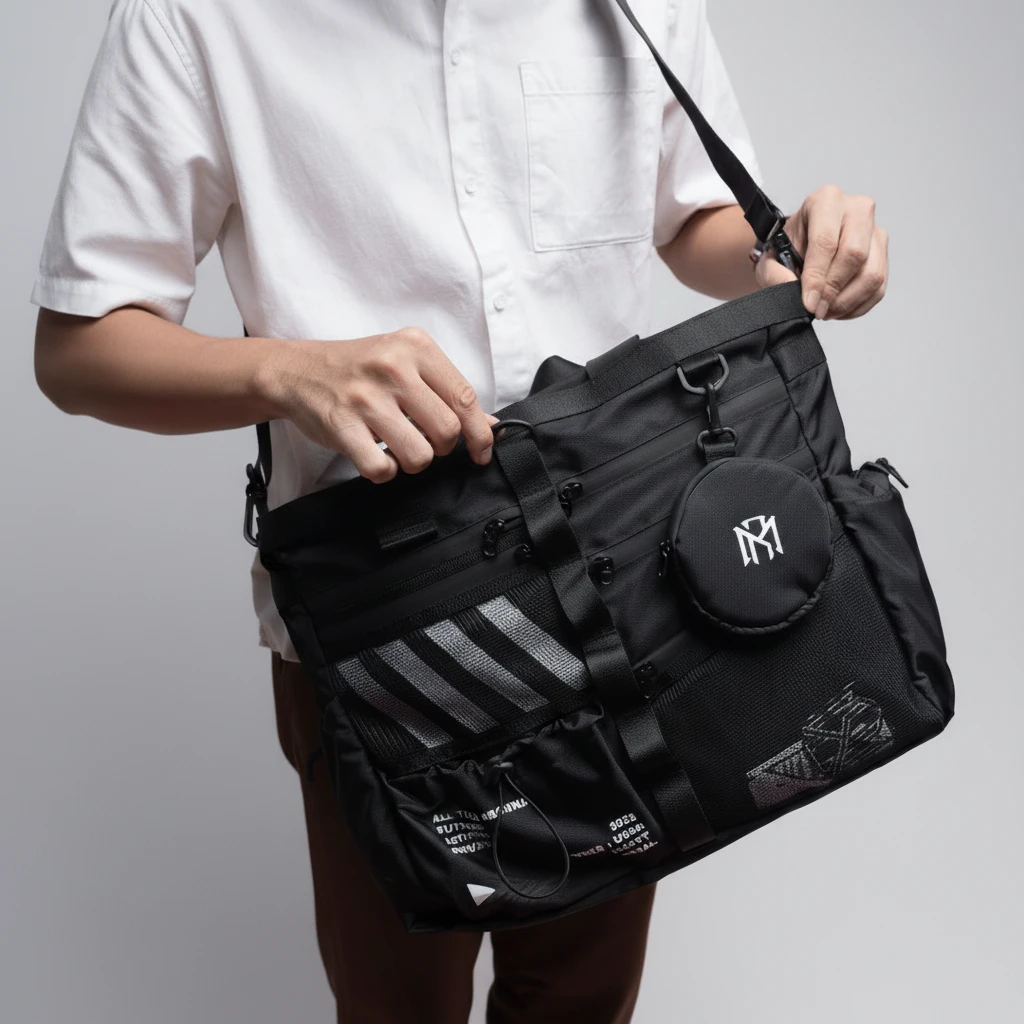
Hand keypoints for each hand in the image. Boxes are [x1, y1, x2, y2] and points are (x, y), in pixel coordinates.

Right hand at [258, 326, 495, 483]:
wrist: (296, 370)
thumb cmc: (358, 369)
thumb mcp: (405, 363)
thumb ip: (446, 390)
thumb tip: (490, 425)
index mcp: (415, 347)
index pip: (465, 398)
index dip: (480, 433)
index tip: (481, 451)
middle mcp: (392, 368)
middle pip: (447, 431)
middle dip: (442, 447)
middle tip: (424, 441)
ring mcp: (366, 398)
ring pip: (419, 456)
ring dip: (413, 462)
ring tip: (396, 446)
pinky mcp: (341, 425)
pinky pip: (381, 469)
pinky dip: (383, 471)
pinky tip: (375, 454)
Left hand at [754, 185, 888, 320]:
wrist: (803, 243)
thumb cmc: (789, 246)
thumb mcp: (771, 258)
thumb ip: (775, 275)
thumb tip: (796, 294)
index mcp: (825, 200)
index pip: (826, 242)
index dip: (818, 277)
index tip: (809, 303)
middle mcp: (856, 208)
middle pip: (855, 254)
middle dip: (834, 290)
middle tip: (818, 309)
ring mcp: (875, 230)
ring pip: (872, 273)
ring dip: (848, 301)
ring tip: (826, 311)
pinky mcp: (883, 253)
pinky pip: (879, 287)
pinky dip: (859, 305)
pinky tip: (839, 309)